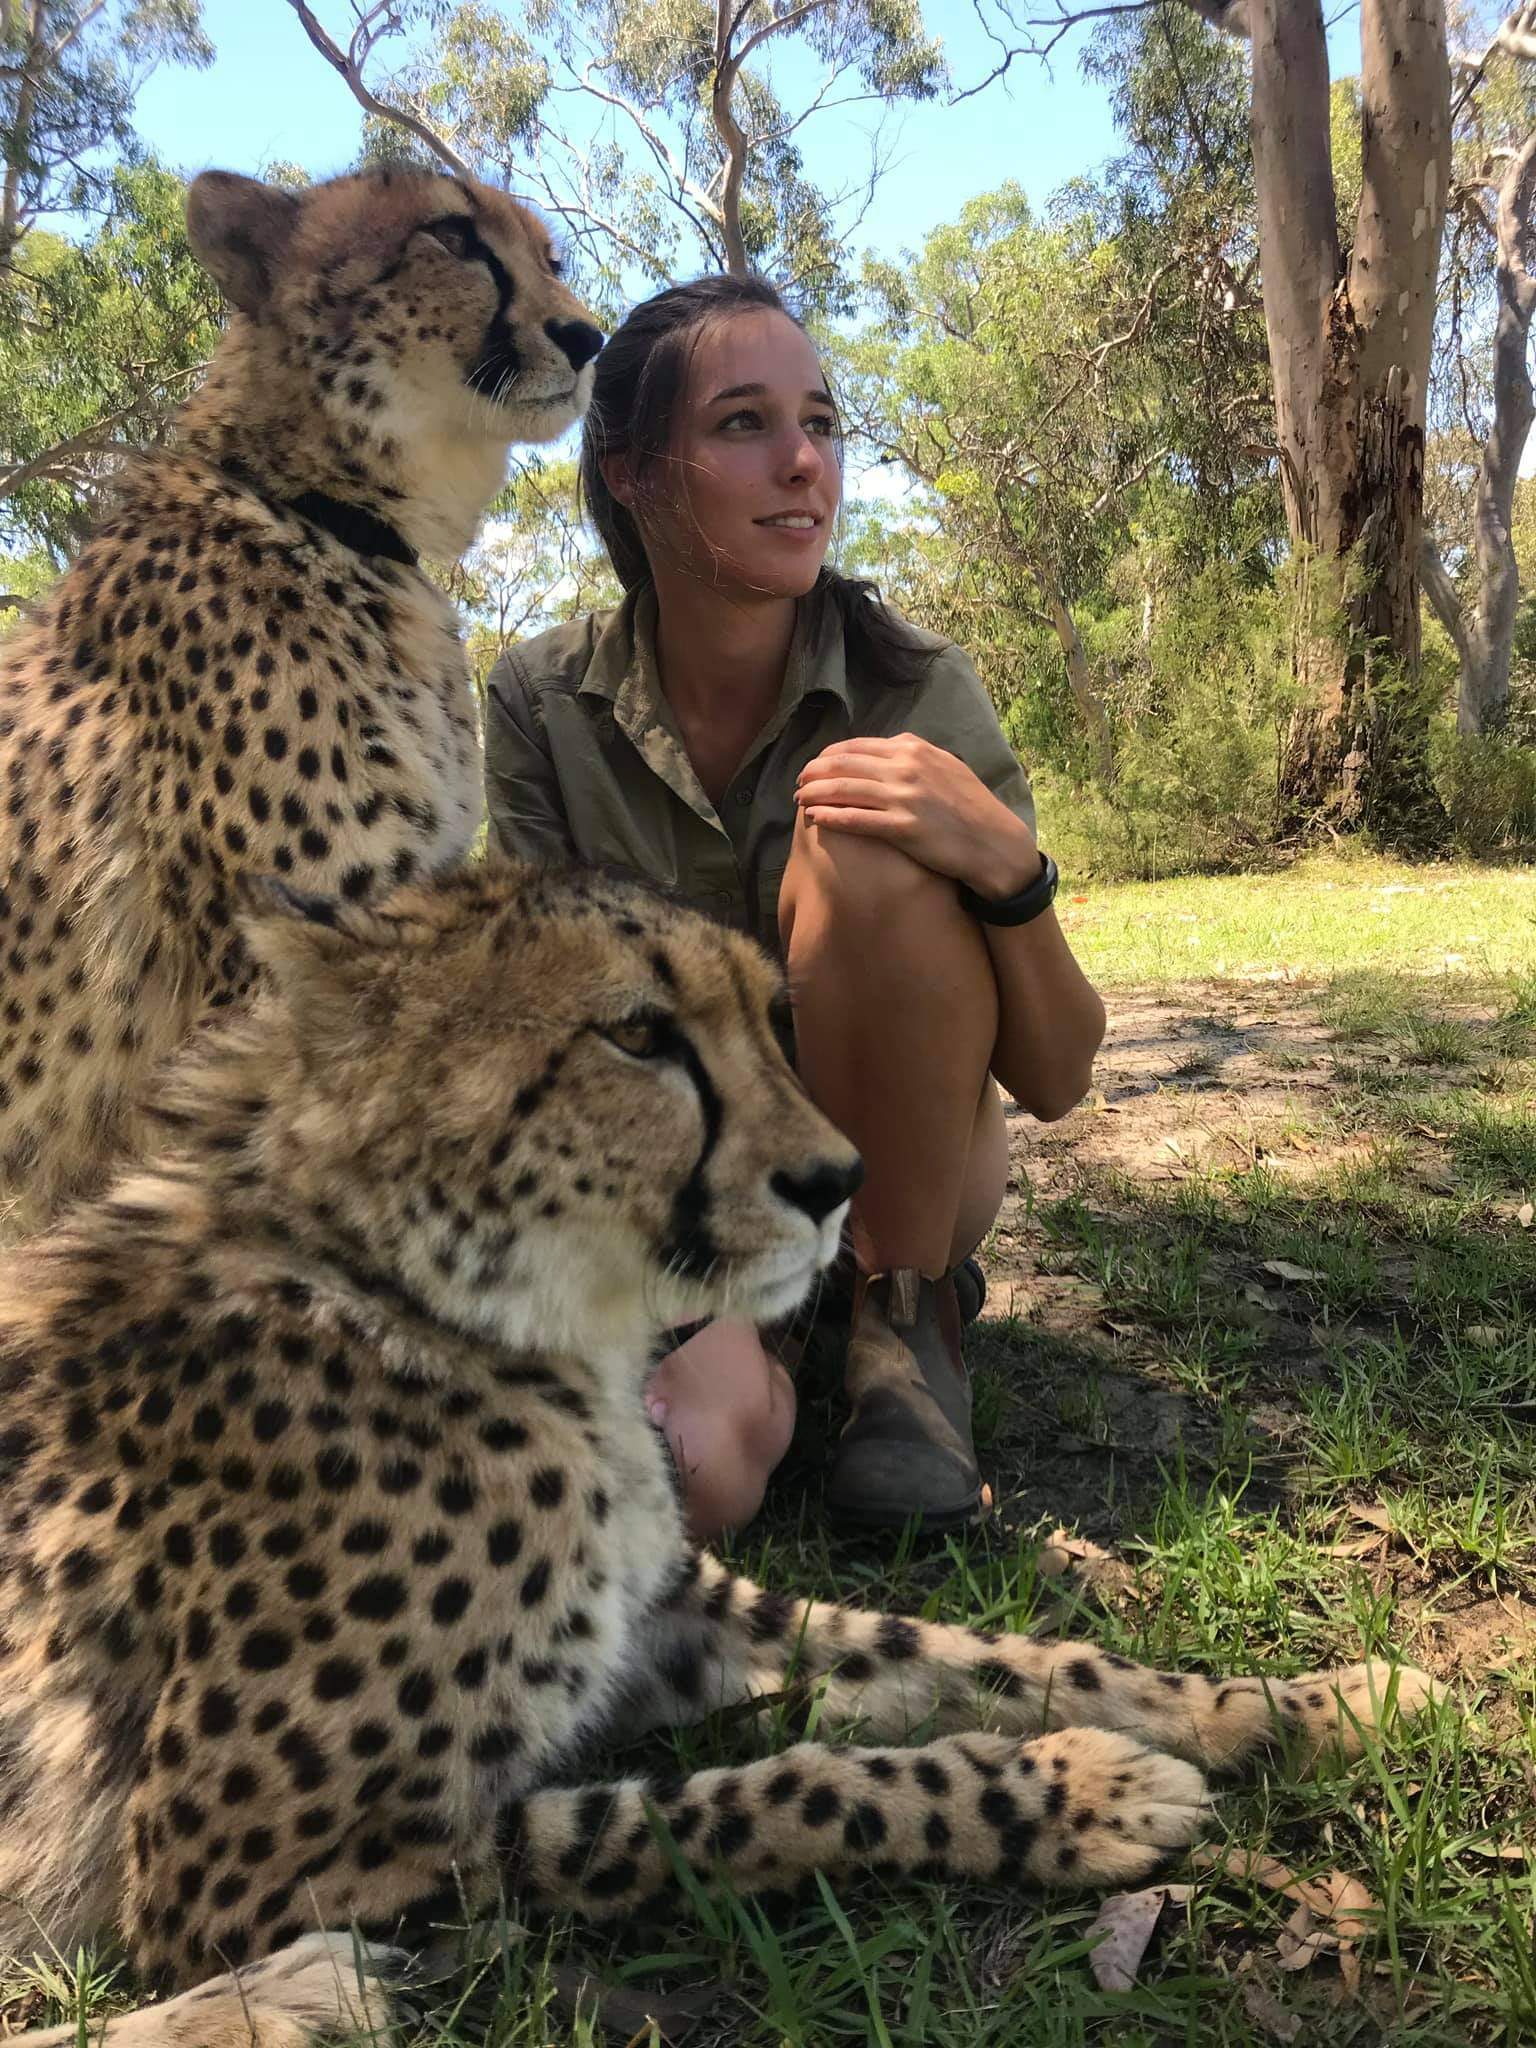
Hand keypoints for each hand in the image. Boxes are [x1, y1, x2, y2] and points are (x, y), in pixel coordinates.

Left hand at [794, 735, 1039, 899]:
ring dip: (815, 794)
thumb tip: (884, 752)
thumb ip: (913, 756)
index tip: (815, 767)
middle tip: (799, 784)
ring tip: (799, 801)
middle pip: (844, 764)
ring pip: (844, 790)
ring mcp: (904, 797)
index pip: (856, 746)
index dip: (828, 756)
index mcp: (914, 748)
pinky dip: (830, 817)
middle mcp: (906, 767)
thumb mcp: (945, 766)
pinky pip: (856, 819)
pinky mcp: (904, 827)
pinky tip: (815, 819)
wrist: (994, 841)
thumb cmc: (969, 807)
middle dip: (814, 773)